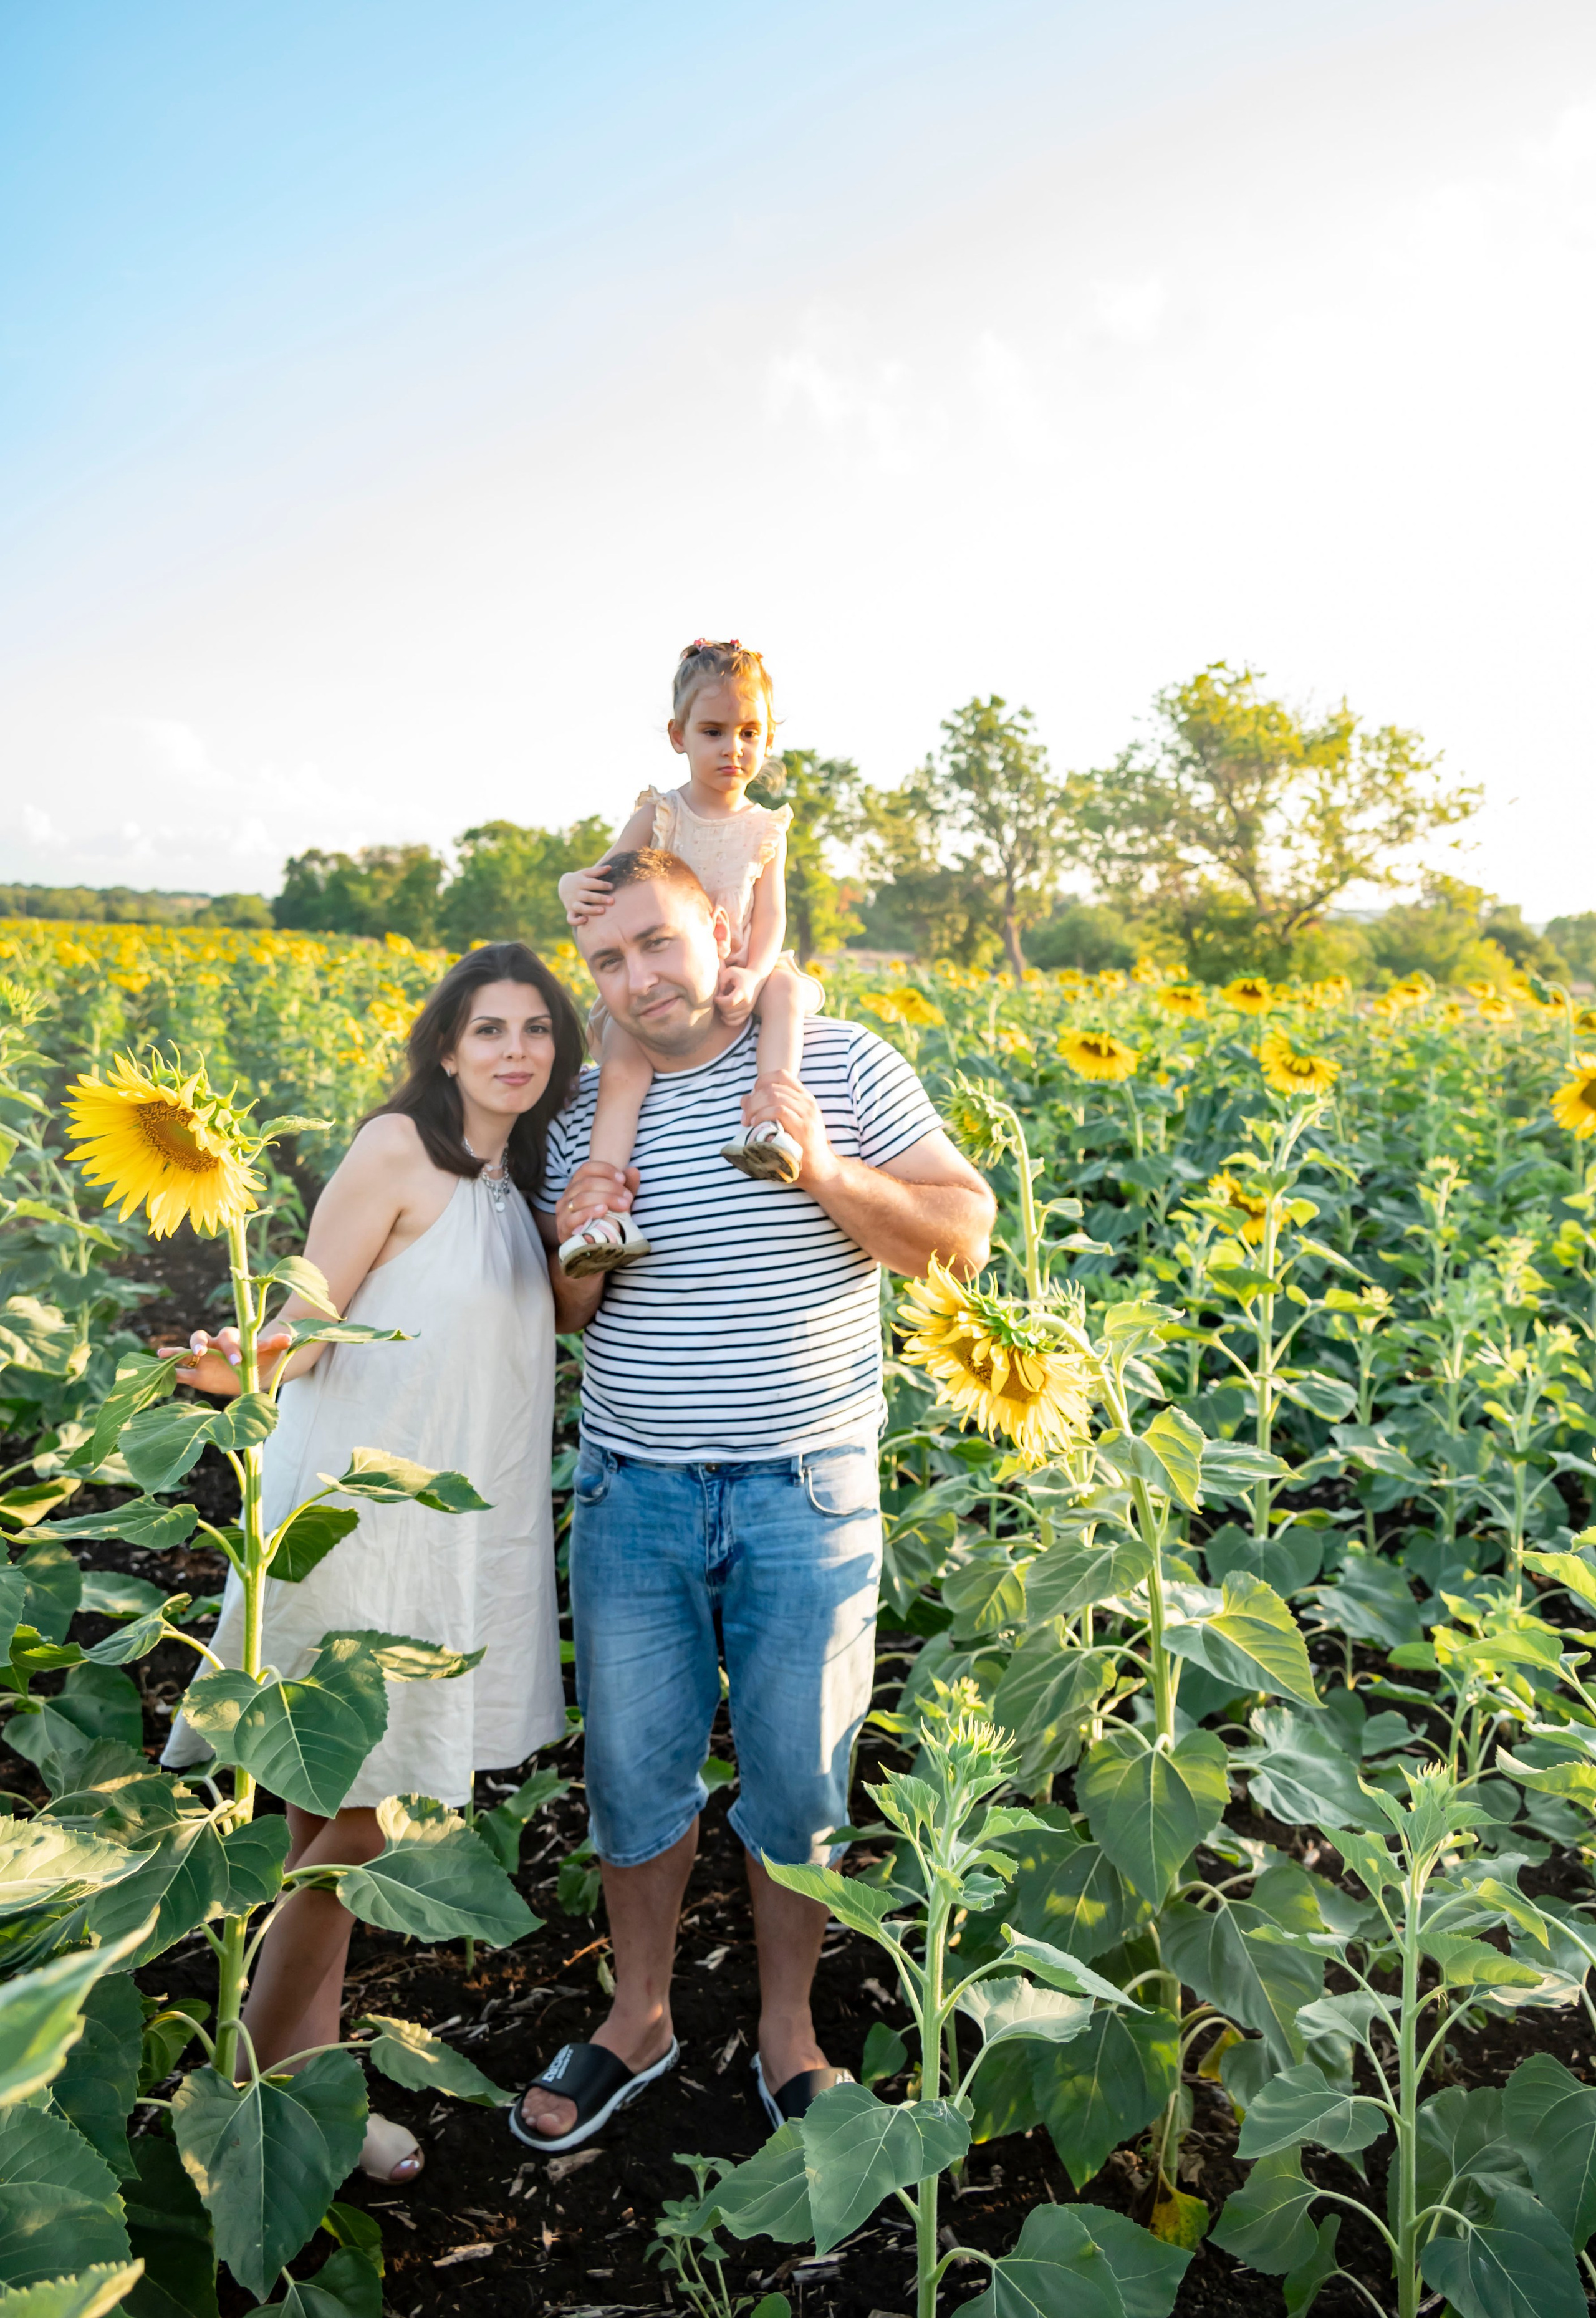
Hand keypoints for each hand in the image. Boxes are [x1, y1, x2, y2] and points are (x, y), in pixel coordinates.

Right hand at [161, 1325, 293, 1396]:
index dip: (231, 1349)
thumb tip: (287, 1338)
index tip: (239, 1362)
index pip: (227, 1339)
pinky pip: (180, 1372)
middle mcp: (213, 1346)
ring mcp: (203, 1360)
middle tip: (201, 1353)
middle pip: (200, 1337)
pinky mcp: (197, 1375)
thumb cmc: (262, 1357)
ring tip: (162, 1353)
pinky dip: (170, 1372)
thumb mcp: (269, 1351)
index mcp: (231, 1339)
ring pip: (185, 1352)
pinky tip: (159, 1373)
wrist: (254, 1372)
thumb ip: (273, 1344)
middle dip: (200, 1344)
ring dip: (175, 1352)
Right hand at [555, 1161, 638, 1243]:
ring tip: (623, 1205)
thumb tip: (634, 1171)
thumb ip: (627, 1187)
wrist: (596, 1250)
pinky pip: (573, 1218)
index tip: (623, 1178)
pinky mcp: (562, 1229)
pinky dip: (589, 1212)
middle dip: (611, 1188)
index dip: (605, 1170)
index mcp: (578, 1185)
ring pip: (581, 1198)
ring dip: (605, 1199)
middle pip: (586, 1182)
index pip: (587, 1169)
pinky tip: (603, 1211)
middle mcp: (567, 1195)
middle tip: (628, 1198)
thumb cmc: (608, 1222)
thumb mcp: (619, 1202)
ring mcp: (562, 1212)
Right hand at [559, 867, 615, 925]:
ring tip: (602, 911)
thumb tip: (609, 867)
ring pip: (581, 908)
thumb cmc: (579, 879)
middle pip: (588, 896)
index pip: (592, 883)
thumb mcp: (585, 873)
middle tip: (612, 901)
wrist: (563, 886)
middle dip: (600, 898)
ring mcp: (572, 903)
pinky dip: (576, 921)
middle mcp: (576, 893)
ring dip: (591, 910)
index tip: (612, 887)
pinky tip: (585, 920)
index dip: (601, 885)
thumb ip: (597, 871)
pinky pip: (571, 919)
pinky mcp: (570, 912)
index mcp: (580, 883)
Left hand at [715, 965, 760, 1024]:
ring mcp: (748, 1009)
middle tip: (719, 998)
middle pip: (728, 1011)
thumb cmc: (740, 973)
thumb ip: (722, 980)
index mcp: (743, 991)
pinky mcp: (748, 1013)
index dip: (719, 1001)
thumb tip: (719, 995)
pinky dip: (728, 1020)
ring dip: (722, 1012)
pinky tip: (723, 1014)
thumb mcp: (730, 971)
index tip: (716, 996)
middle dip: (720, 1005)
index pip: (729, 1002)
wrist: (756, 977)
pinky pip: (735, 1022)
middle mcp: (747, 1002)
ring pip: (730, 1017)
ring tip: (722, 1003)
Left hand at [739, 1071, 838, 1188]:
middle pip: (771, 1086)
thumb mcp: (786, 1124)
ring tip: (749, 1122)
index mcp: (805, 1097)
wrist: (821, 1169)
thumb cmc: (800, 1147)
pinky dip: (762, 1115)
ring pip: (773, 1095)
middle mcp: (807, 1102)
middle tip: (745, 1117)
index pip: (780, 1075)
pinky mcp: (803, 1127)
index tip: (752, 1100)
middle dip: (752, 1100)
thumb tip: (744, 1100)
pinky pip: (778, 1111)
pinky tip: (756, 1126)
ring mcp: (807, 1113)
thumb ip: (767, 1109)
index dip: (760, 1083)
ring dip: (754, 1107)